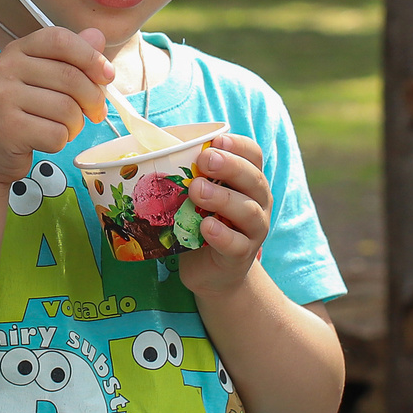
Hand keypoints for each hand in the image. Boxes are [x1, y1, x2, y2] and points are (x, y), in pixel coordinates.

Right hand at [0, 26, 117, 190]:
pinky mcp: (7, 129)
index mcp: (15, 50)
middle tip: (94, 113)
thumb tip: (98, 35)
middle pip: (71, 77)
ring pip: (67, 109)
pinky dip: (60, 142)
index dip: (90, 56)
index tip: (107, 76)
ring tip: (63, 129)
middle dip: (93, 99)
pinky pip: (56, 134)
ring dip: (75, 125)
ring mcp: (2, 98)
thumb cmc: (18, 114)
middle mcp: (4, 68)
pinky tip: (44, 141)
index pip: (60, 39)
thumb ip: (69, 58)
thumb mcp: (39, 80)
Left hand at [179, 133, 273, 300]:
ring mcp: (254, 230)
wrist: (213, 272)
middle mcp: (258, 202)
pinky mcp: (241, 255)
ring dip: (222, 198)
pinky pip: (236, 243)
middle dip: (230, 166)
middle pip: (253, 179)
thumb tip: (154, 150)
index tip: (216, 140)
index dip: (238, 145)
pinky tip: (205, 227)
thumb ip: (190, 176)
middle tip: (204, 160)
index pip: (253, 155)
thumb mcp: (198, 197)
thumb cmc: (203, 224)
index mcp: (248, 181)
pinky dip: (221, 234)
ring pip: (247, 211)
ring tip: (196, 191)